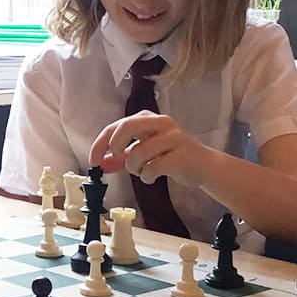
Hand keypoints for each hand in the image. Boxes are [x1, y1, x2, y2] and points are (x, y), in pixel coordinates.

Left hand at [88, 111, 217, 188]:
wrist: (203, 166)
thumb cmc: (169, 157)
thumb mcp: (142, 155)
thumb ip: (120, 159)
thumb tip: (100, 164)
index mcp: (147, 118)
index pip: (116, 125)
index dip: (101, 144)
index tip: (93, 161)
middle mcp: (160, 122)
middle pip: (127, 125)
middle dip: (115, 144)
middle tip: (115, 159)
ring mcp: (173, 137)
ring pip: (139, 151)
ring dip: (134, 168)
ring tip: (141, 171)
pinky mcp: (182, 153)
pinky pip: (154, 167)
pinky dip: (147, 176)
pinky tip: (152, 177)